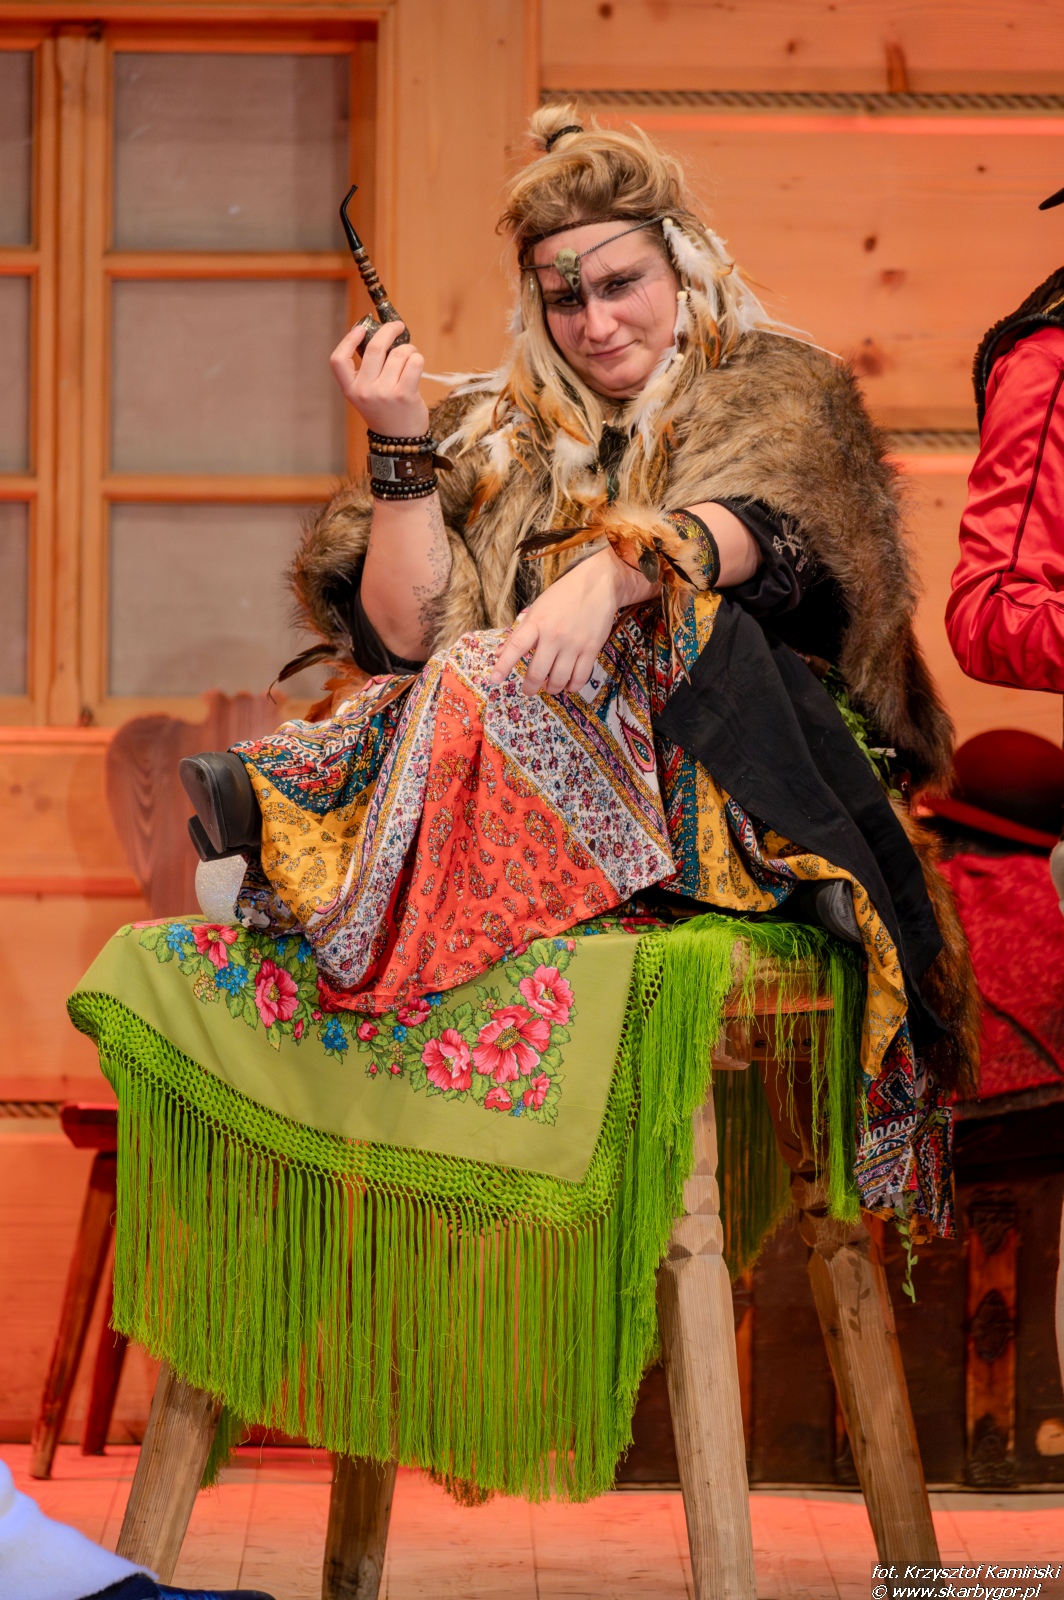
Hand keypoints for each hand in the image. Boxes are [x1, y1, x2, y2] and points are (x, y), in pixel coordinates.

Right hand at [329, 320, 429, 436]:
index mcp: (351, 389)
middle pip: (375, 348)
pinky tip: (416, 363)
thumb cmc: (386, 411)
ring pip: (399, 353)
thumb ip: (369, 370)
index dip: (348, 340)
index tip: (361, 328)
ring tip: (410, 355)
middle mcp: (365, 390)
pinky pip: (414, 363)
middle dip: (389, 330)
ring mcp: (384, 393)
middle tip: (398, 326)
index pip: (338, 360)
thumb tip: (382, 336)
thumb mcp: (367, 394)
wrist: (400, 441)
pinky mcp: (404, 395)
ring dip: (408, 349)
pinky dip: (417, 358)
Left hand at [490, 547, 657, 695]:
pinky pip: (580, 677)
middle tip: (528, 690)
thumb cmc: (563, 596)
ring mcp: (574, 643)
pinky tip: (568, 685)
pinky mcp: (591, 649)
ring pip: (559, 679)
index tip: (495, 679)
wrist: (598, 585)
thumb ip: (520, 633)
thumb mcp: (537, 609)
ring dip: (552, 689)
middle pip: (538, 671)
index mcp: (538, 622)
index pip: (517, 646)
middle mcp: (555, 634)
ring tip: (549, 687)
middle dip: (530, 687)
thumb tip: (499, 653)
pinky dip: (572, 687)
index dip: (504, 665)